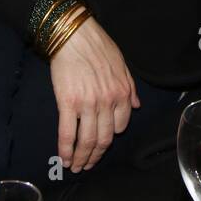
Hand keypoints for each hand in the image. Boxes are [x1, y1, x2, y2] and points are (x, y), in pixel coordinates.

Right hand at [48, 16, 140, 172]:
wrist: (74, 35)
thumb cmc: (98, 45)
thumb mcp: (122, 65)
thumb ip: (130, 88)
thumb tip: (136, 106)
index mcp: (122, 93)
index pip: (120, 127)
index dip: (110, 139)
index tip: (102, 145)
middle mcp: (108, 102)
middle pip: (104, 139)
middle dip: (95, 156)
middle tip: (87, 164)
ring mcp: (88, 104)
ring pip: (87, 140)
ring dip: (82, 157)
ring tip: (76, 166)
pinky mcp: (68, 103)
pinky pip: (68, 133)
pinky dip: (66, 149)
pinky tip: (64, 158)